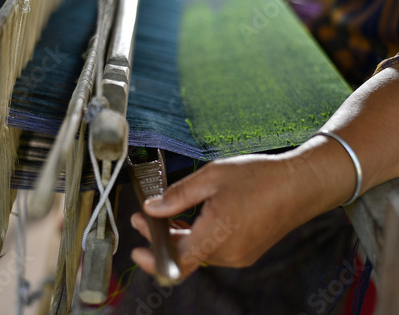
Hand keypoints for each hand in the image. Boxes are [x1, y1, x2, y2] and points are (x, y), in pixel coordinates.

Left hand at [131, 153, 314, 277]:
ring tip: (167, 213)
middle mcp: (229, 253)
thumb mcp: (212, 177)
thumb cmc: (261, 177)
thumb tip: (152, 207)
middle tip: (146, 217)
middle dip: (161, 239)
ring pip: (198, 253)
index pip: (176, 261)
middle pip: (185, 256)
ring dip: (179, 238)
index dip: (153, 258)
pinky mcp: (246, 251)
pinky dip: (197, 238)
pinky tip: (191, 219)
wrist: (301, 183)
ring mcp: (239, 255)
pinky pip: (213, 250)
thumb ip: (177, 196)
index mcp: (218, 235)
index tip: (137, 249)